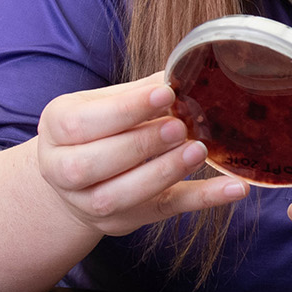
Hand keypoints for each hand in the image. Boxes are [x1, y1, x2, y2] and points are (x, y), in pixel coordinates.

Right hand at [35, 72, 245, 236]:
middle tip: (180, 126)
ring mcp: (92, 203)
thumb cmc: (95, 129)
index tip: (165, 93)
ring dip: (164, 172)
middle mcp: (63, 172)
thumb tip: (182, 71)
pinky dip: (204, 200)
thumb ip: (137, 92)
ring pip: (121, 195)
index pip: (81, 123)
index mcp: (56, 130)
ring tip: (197, 150)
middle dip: (141, 144)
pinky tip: (235, 188)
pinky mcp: (128, 220)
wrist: (74, 179)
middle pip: (93, 164)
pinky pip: (167, 211)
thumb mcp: (102, 103)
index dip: (125, 110)